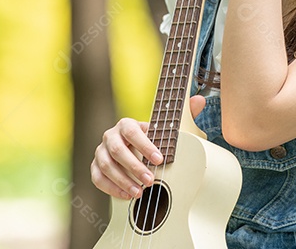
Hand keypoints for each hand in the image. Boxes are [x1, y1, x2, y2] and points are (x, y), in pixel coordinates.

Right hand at [90, 98, 207, 199]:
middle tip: (151, 180)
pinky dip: (111, 188)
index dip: (145, 146)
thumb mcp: (166, 127)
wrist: (132, 146)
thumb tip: (199, 100)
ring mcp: (101, 151)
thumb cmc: (151, 138)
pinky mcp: (95, 166)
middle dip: (134, 167)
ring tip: (139, 192)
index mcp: (126, 124)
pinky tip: (127, 195)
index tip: (160, 159)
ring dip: (123, 180)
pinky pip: (98, 177)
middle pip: (117, 150)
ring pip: (106, 165)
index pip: (132, 132)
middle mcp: (110, 136)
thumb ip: (183, 114)